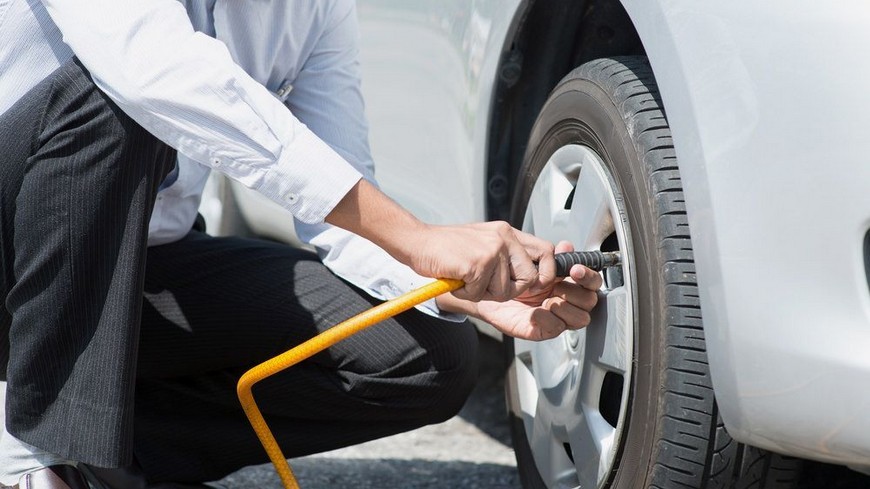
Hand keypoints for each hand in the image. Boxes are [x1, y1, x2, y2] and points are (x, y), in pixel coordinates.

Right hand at [406, 221, 555, 301]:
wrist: (418, 242)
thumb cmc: (447, 248)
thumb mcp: (483, 242)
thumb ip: (506, 254)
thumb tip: (531, 276)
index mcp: (507, 232)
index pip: (546, 251)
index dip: (544, 274)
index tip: (532, 285)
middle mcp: (503, 238)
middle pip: (529, 278)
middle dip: (510, 291)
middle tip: (486, 285)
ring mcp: (491, 250)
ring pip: (504, 291)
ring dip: (482, 293)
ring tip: (466, 278)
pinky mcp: (477, 263)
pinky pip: (480, 294)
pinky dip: (465, 293)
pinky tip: (456, 279)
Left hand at [464, 241, 602, 340]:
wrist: (488, 288)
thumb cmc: (510, 275)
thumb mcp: (530, 259)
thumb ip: (551, 253)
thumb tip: (566, 246)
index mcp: (567, 281)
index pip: (592, 281)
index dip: (588, 276)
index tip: (575, 269)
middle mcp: (566, 299)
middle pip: (589, 301)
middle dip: (576, 292)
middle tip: (558, 285)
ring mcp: (557, 315)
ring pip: (580, 318)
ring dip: (565, 306)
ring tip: (548, 299)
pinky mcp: (544, 329)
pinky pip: (557, 328)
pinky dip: (548, 319)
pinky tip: (536, 311)